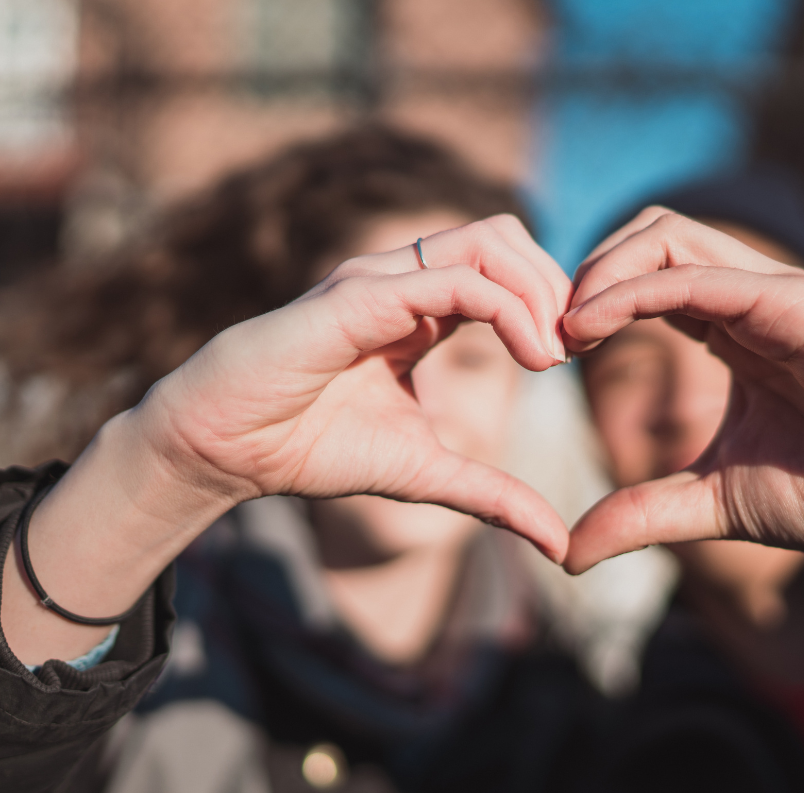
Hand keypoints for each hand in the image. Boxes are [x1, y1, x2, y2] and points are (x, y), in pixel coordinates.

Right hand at [136, 214, 572, 554]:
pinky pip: (451, 280)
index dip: (553, 302)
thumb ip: (493, 496)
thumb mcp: (425, 474)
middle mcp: (403, 279)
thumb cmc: (310, 448)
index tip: (579, 357)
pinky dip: (507, 308)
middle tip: (577, 348)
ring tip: (554, 354)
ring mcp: (379, 280)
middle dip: (556, 285)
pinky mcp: (358, 297)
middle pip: (507, 235)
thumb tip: (559, 545)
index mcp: (421, 308)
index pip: (507, 268)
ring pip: (487, 241)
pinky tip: (531, 357)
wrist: (224, 450)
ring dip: (539, 290)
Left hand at [560, 209, 803, 572]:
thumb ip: (645, 513)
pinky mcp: (800, 307)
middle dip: (583, 271)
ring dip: (600, 269)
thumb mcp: (718, 503)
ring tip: (562, 329)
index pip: (642, 278)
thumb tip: (568, 551)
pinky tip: (593, 327)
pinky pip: (702, 276)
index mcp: (731, 332)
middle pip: (648, 235)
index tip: (541, 355)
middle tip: (542, 335)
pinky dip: (637, 288)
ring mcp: (775, 296)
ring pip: (669, 235)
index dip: (584, 303)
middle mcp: (749, 301)